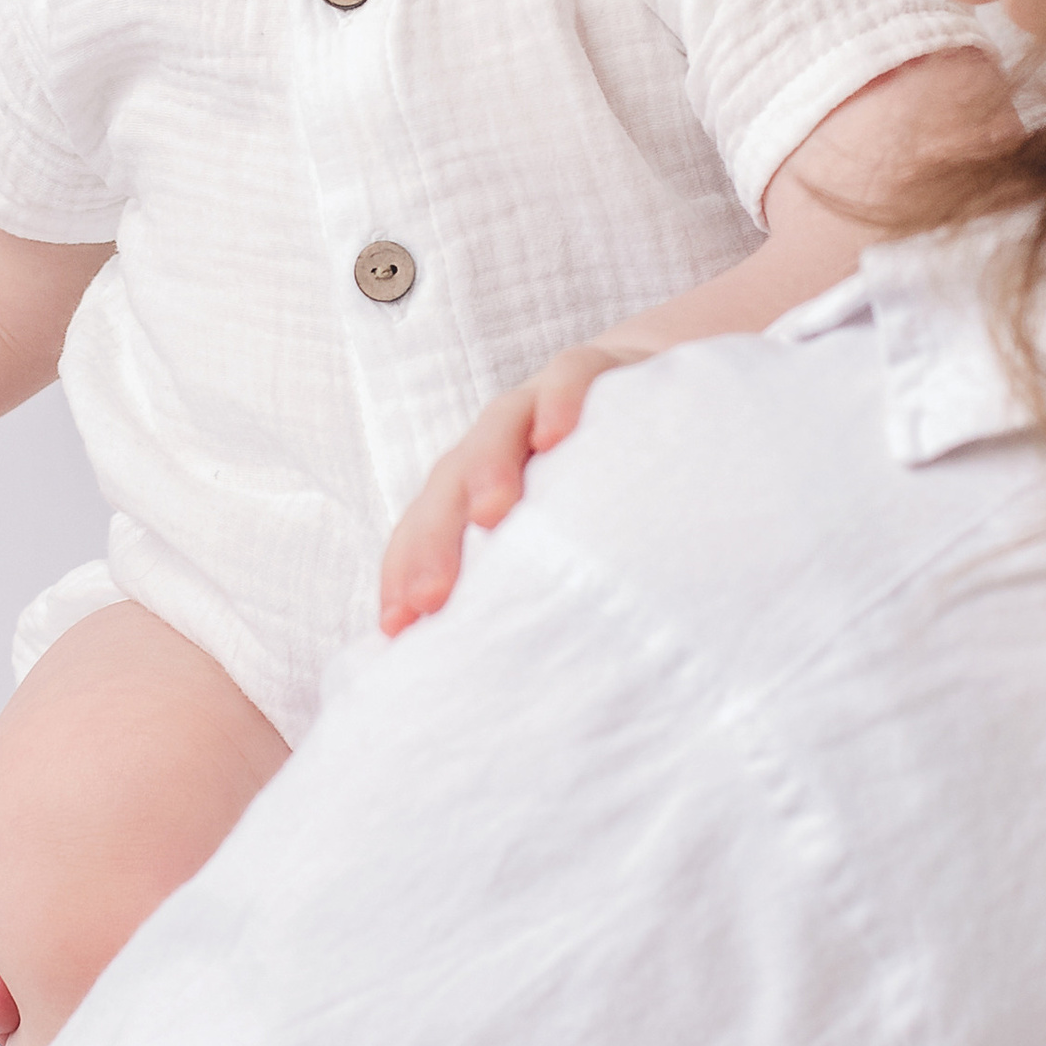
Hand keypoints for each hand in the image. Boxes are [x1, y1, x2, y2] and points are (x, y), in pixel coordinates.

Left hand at [377, 342, 635, 635]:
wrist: (648, 382)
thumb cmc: (596, 480)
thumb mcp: (557, 531)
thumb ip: (524, 581)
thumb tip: (504, 677)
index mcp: (476, 485)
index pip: (426, 525)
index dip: (406, 571)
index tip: (396, 628)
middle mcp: (499, 444)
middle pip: (450, 483)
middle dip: (434, 540)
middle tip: (429, 598)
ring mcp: (542, 404)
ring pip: (499, 427)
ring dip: (488, 468)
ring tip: (490, 515)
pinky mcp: (600, 369)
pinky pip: (571, 376)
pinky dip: (559, 400)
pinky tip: (557, 433)